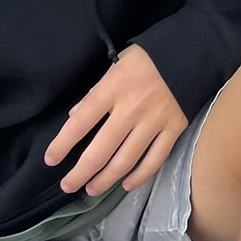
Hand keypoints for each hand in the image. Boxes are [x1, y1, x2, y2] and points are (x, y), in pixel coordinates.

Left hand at [45, 44, 188, 196]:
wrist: (190, 52)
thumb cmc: (147, 58)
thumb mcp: (115, 65)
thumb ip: (95, 93)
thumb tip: (74, 118)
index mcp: (113, 88)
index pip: (80, 122)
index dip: (62, 144)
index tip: (51, 160)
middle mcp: (132, 108)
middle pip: (101, 150)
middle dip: (81, 172)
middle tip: (68, 185)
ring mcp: (155, 120)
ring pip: (126, 160)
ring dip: (106, 179)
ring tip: (92, 188)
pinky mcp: (175, 128)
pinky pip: (155, 159)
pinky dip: (140, 176)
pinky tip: (126, 184)